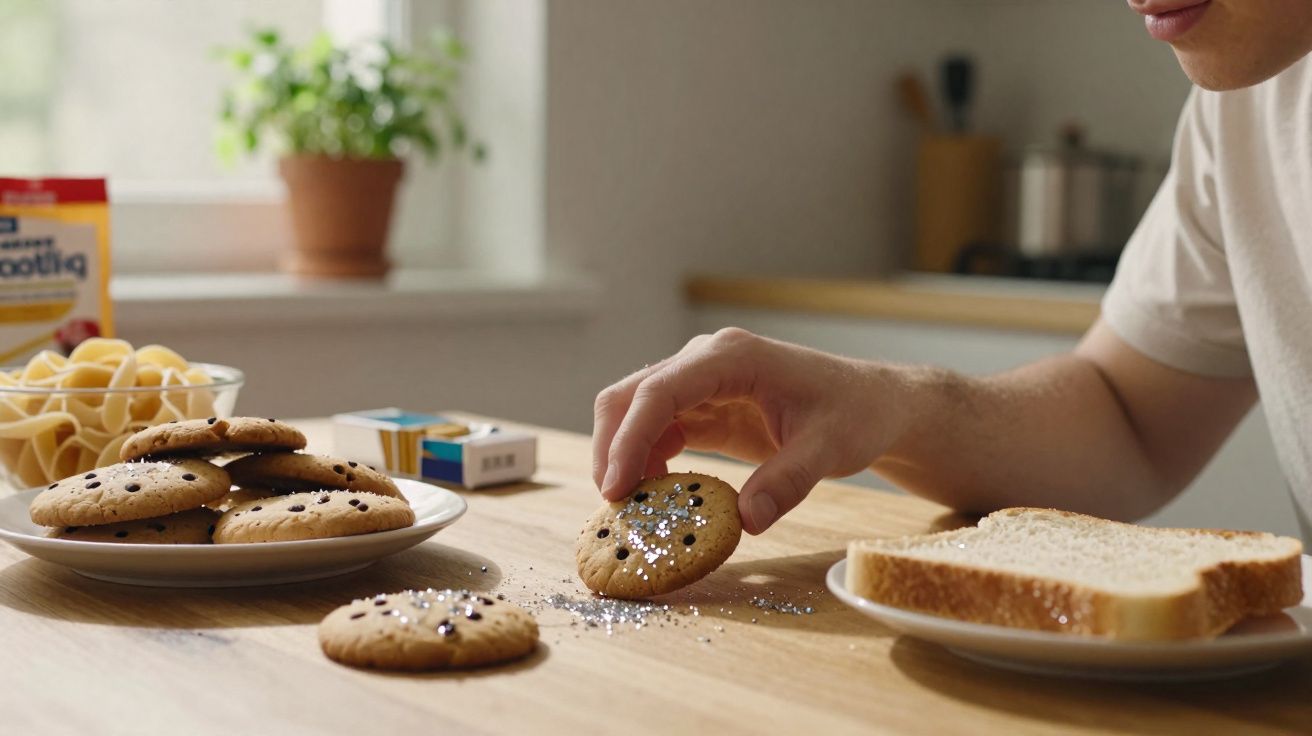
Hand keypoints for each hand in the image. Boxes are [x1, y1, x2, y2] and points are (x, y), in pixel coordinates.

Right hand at [592, 328, 907, 533]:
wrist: (872, 404)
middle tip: (614, 503)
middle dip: (612, 447)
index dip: (630, 438)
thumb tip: (746, 520)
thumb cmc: (855, 414)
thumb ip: (788, 481)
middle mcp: (706, 360)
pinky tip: (656, 495)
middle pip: (631, 396)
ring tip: (633, 507)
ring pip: (635, 412)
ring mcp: (701, 383)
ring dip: (625, 456)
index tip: (617, 486)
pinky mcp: (704, 408)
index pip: (660, 391)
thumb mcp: (830, 448)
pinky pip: (659, 430)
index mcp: (732, 357)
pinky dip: (647, 461)